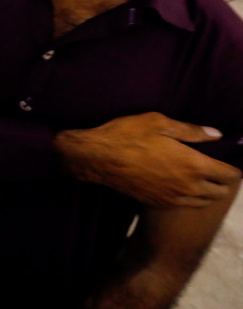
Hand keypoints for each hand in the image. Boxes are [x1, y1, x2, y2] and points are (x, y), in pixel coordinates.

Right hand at [56, 112, 241, 207]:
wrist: (97, 158)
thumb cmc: (127, 135)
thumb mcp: (158, 122)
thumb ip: (191, 130)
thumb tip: (215, 134)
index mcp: (193, 165)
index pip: (230, 174)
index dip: (234, 168)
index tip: (229, 160)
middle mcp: (188, 186)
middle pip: (220, 192)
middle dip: (223, 181)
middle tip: (216, 168)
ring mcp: (173, 198)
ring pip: (204, 202)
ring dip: (208, 191)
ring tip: (201, 178)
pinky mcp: (159, 203)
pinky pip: (185, 205)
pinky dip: (190, 197)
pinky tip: (181, 186)